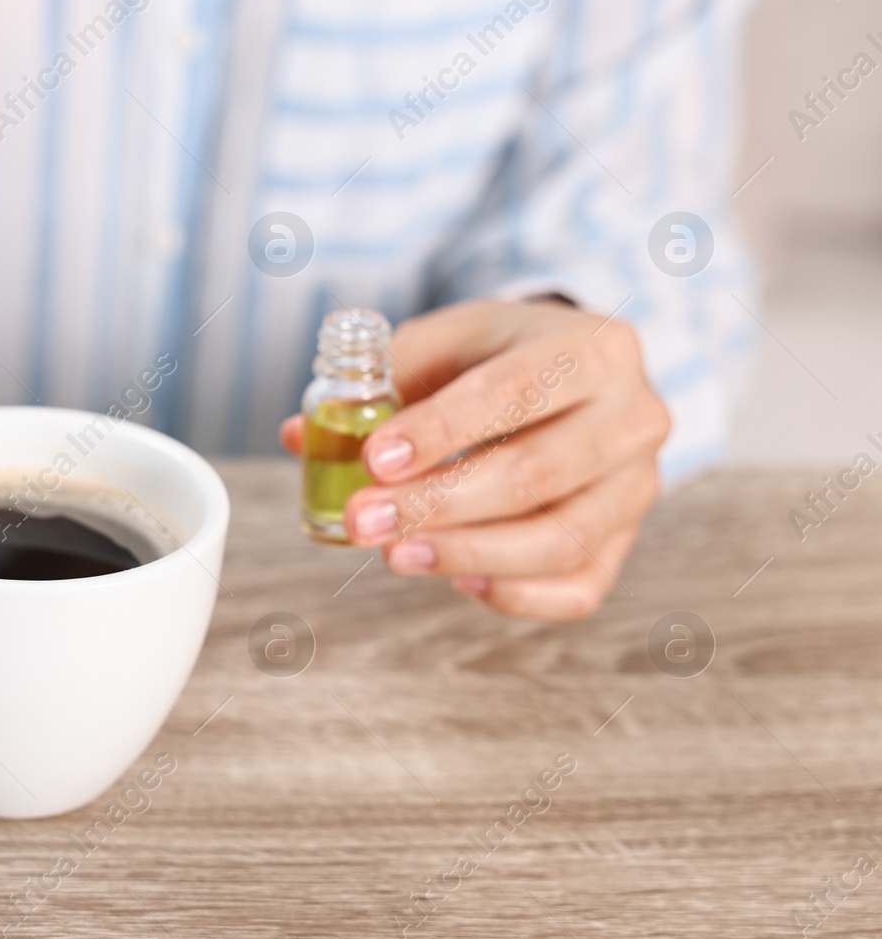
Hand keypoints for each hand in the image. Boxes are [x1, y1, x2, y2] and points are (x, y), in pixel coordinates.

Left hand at [280, 299, 669, 619]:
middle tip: (363, 521)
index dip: (440, 431)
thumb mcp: (445, 343)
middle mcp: (634, 416)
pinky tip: (457, 579)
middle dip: (438, 503)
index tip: (373, 460)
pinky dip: (515, 594)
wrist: (571, 376)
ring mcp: (639, 485)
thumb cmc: (498, 357)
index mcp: (594, 348)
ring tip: (394, 555)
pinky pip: (579, 588)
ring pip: (561, 539)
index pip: (515, 392)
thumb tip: (300, 437)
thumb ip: (379, 383)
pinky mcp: (627, 540)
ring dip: (467, 554)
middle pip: (538, 474)